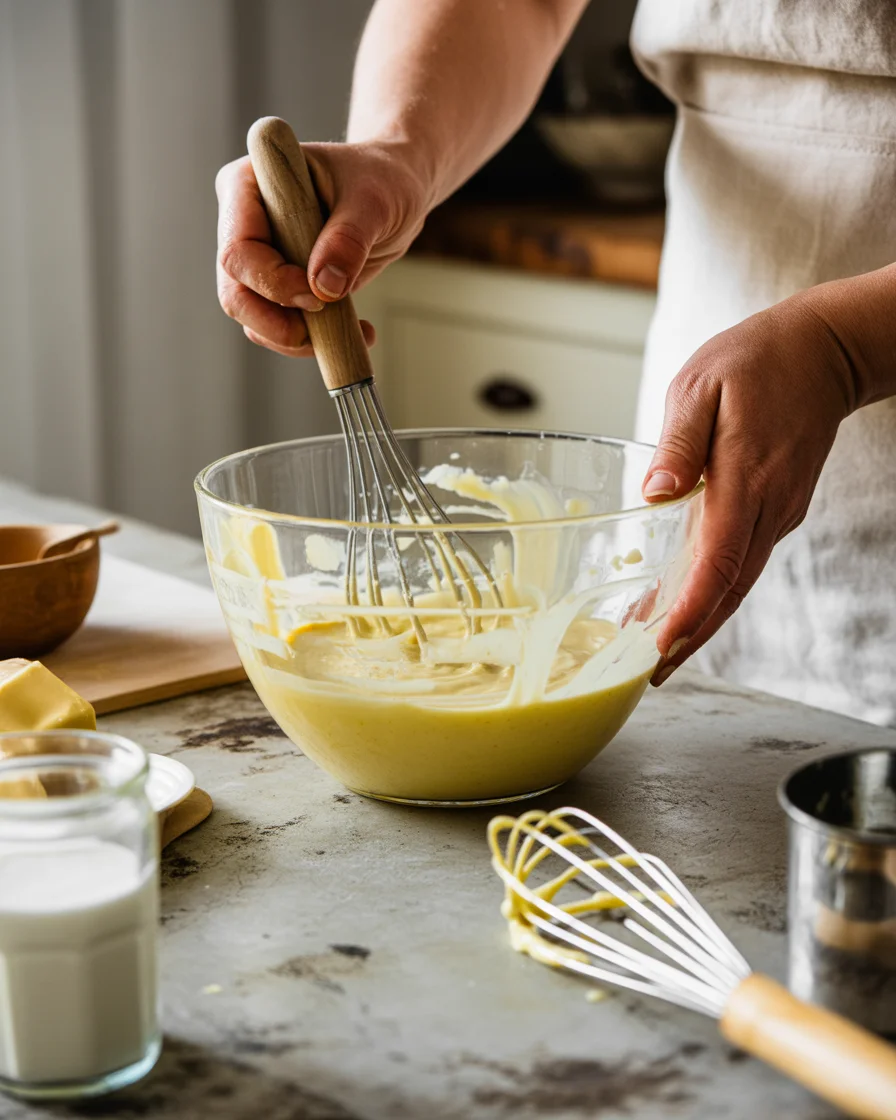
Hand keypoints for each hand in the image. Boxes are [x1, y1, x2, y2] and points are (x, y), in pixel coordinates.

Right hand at [215, 141, 429, 356]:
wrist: (395, 191)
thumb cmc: (380, 178)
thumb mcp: (373, 201)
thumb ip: (348, 239)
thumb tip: (324, 288)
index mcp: (247, 186)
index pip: (238, 250)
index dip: (272, 282)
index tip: (317, 295)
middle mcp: (243, 225)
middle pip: (235, 292)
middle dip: (275, 323)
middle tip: (321, 329)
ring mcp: (260, 259)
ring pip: (254, 318)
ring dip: (298, 338)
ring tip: (355, 329)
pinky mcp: (281, 287)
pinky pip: (281, 326)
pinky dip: (315, 339)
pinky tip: (360, 329)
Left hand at [642, 296, 856, 683]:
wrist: (823, 352)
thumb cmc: (756, 362)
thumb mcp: (703, 385)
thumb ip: (680, 441)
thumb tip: (655, 492)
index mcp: (746, 479)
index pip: (718, 561)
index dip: (690, 608)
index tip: (661, 644)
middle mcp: (768, 508)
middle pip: (728, 590)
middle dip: (690, 637)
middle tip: (650, 674)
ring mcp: (777, 513)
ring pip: (736, 583)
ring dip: (700, 621)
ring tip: (654, 653)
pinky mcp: (774, 511)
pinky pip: (740, 562)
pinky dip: (712, 591)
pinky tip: (678, 602)